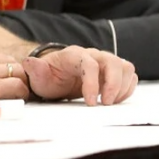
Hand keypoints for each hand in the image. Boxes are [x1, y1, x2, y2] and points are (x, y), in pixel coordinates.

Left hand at [22, 46, 136, 105]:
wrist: (53, 77)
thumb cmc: (47, 77)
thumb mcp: (37, 77)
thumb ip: (35, 70)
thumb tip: (30, 62)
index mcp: (74, 55)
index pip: (89, 63)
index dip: (93, 83)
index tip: (90, 102)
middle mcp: (92, 55)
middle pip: (113, 62)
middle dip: (113, 84)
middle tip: (106, 103)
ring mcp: (104, 62)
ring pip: (125, 67)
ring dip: (122, 86)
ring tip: (110, 102)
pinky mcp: (113, 71)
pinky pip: (129, 75)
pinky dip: (127, 88)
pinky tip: (115, 100)